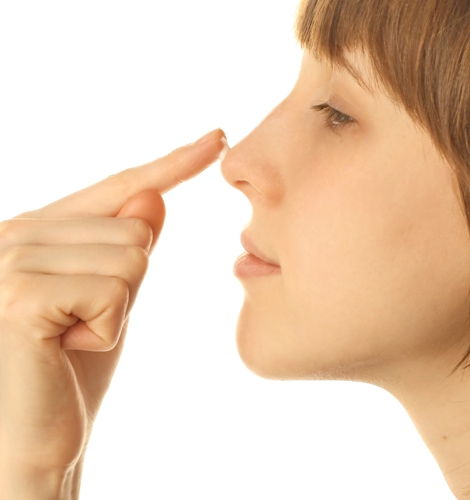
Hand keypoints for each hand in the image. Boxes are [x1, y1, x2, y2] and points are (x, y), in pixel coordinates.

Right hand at [0, 129, 227, 475]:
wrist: (38, 436)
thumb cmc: (73, 366)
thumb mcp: (113, 297)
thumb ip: (128, 245)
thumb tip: (154, 196)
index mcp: (42, 228)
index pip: (122, 185)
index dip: (173, 163)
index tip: (217, 139)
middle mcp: (18, 232)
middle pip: (136, 228)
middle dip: (127, 286)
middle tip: (84, 324)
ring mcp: (13, 259)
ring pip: (131, 258)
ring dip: (116, 311)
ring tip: (73, 337)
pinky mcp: (20, 295)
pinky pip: (113, 292)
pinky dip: (106, 330)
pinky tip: (65, 349)